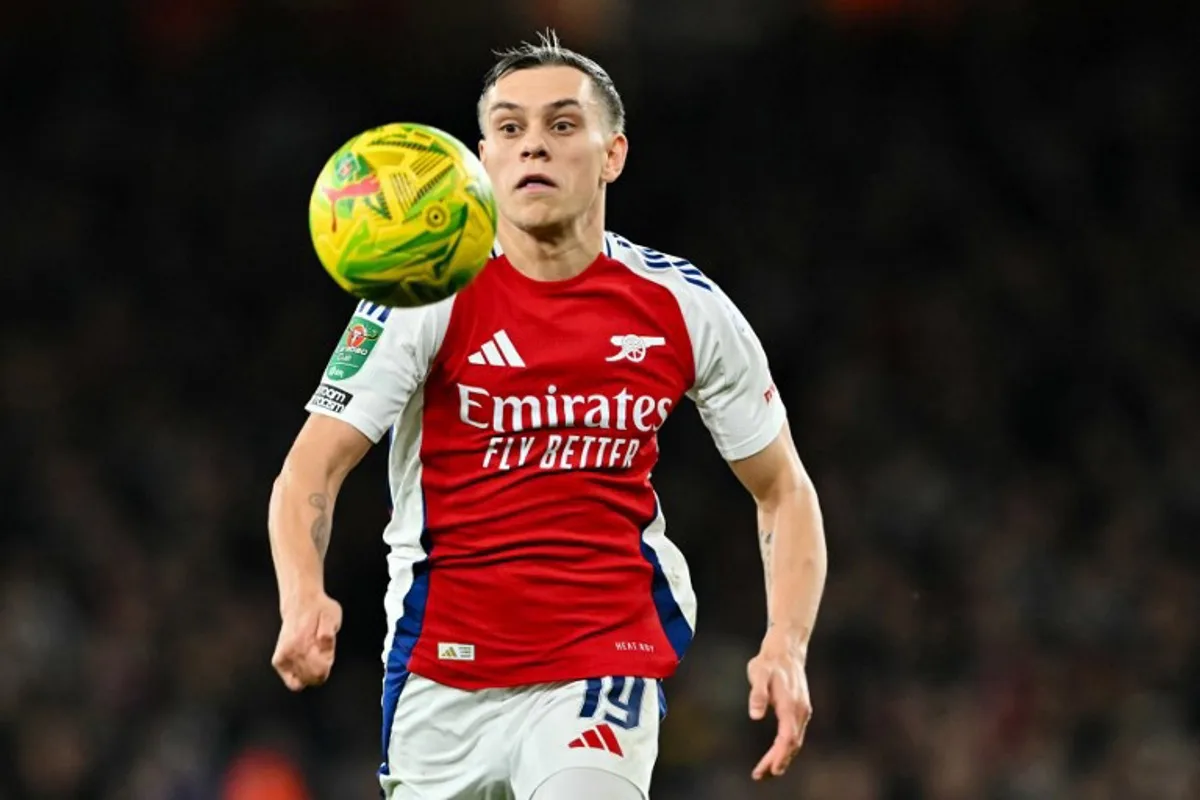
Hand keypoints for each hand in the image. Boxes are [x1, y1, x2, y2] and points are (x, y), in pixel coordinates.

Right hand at [272, 592, 342, 690]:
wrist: (300, 602)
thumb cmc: (319, 609)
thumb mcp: (332, 615)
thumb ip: (329, 632)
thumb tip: (324, 641)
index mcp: (304, 642)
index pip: (319, 673)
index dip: (328, 664)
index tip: (327, 652)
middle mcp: (291, 652)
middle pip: (313, 678)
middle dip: (321, 668)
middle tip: (321, 651)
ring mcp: (283, 657)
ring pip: (302, 681)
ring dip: (311, 671)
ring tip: (313, 653)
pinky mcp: (278, 661)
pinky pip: (292, 682)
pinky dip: (300, 676)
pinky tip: (305, 662)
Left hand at [746, 627, 811, 780]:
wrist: (787, 649)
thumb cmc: (770, 662)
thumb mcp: (759, 673)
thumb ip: (757, 694)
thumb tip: (755, 715)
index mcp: (790, 706)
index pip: (787, 738)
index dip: (779, 756)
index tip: (769, 770)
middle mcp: (800, 711)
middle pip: (792, 744)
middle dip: (778, 762)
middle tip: (760, 776)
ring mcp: (802, 711)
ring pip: (795, 741)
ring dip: (782, 757)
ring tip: (766, 770)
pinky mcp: (800, 710)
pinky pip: (795, 734)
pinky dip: (786, 748)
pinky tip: (776, 753)